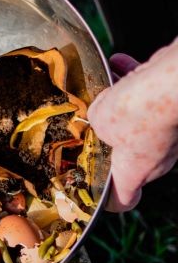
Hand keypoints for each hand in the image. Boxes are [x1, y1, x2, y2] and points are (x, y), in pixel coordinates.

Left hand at [88, 39, 177, 210]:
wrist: (171, 84)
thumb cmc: (134, 112)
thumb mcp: (98, 121)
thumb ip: (96, 121)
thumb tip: (100, 113)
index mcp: (136, 171)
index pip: (125, 198)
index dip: (112, 200)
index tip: (102, 194)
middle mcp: (158, 157)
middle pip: (130, 153)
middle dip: (110, 134)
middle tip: (94, 119)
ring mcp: (171, 133)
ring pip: (140, 120)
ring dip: (122, 102)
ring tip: (106, 84)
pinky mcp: (176, 110)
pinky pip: (152, 97)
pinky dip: (137, 81)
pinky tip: (118, 62)